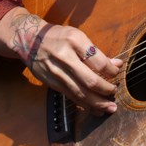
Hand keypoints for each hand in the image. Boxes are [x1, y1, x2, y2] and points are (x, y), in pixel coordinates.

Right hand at [0, 9, 122, 115]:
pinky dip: (84, 105)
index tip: (117, 73)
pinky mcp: (51, 83)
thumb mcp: (77, 36)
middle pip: (90, 81)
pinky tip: (94, 109)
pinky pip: (71, 96)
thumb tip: (117, 64)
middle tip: (114, 93)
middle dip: (106, 91)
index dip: (112, 71)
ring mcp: (56, 72)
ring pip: (80, 93)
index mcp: (75, 41)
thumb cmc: (58, 37)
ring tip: (109, 108)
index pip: (99, 61)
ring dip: (97, 103)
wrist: (29, 40)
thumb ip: (96, 52)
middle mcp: (65, 57)